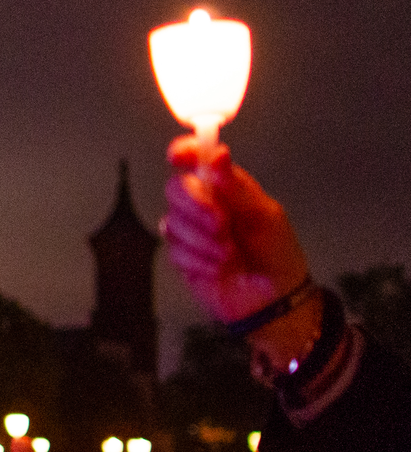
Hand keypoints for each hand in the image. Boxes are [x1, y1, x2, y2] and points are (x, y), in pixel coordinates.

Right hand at [163, 137, 311, 326]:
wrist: (273, 299)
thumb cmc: (276, 253)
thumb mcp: (263, 215)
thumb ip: (235, 186)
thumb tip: (216, 154)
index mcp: (226, 185)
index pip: (196, 158)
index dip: (184, 152)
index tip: (180, 156)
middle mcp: (204, 203)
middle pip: (177, 188)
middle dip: (197, 206)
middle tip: (222, 223)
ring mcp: (191, 230)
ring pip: (173, 221)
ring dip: (203, 239)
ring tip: (229, 253)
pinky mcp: (182, 255)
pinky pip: (174, 249)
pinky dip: (198, 259)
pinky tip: (218, 267)